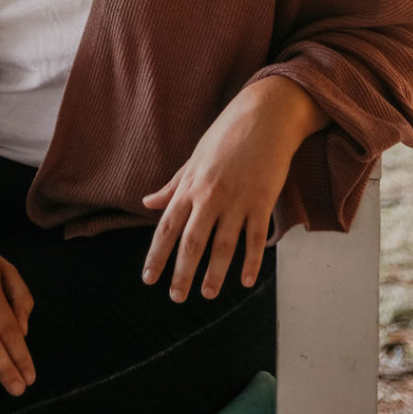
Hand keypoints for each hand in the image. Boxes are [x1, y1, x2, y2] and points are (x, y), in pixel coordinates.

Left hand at [140, 76, 326, 302]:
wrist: (265, 115)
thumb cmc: (227, 134)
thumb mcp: (194, 158)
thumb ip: (173, 185)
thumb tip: (148, 202)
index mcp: (191, 186)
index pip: (167, 228)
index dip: (156, 256)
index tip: (148, 279)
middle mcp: (210, 196)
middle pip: (192, 243)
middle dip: (182, 273)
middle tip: (176, 298)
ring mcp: (237, 200)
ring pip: (223, 246)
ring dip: (215, 274)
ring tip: (208, 294)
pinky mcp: (262, 200)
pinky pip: (255, 238)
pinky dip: (251, 262)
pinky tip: (247, 280)